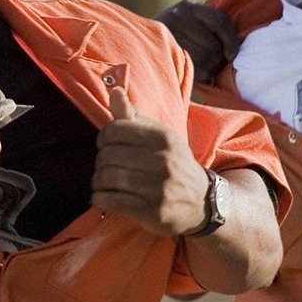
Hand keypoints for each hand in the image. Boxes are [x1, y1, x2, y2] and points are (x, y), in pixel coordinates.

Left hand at [93, 87, 207, 235]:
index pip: (115, 130)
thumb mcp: (160, 137)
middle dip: (101, 162)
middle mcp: (163, 161)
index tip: (108, 146)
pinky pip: (109, 201)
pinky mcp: (151, 211)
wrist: (202, 202)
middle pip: (108, 155)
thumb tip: (114, 90)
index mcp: (164, 138)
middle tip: (107, 167)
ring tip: (104, 183)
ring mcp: (158, 188)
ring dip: (98, 181)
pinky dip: (99, 198)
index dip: (104, 138)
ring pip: (106, 178)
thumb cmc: (173, 165)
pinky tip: (105, 196)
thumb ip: (133, 116)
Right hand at [156, 0, 238, 83]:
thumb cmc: (172, 35)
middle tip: (208, 60)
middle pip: (214, 45)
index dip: (231, 40)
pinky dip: (202, 75)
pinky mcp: (167, 52)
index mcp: (189, 6)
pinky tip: (195, 72)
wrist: (136, 42)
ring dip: (210, 67)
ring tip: (200, 65)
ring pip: (208, 59)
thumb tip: (232, 53)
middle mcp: (179, 16)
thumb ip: (208, 26)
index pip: (220, 21)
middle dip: (217, 56)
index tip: (231, 55)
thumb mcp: (187, 20)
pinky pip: (198, 70)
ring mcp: (170, 34)